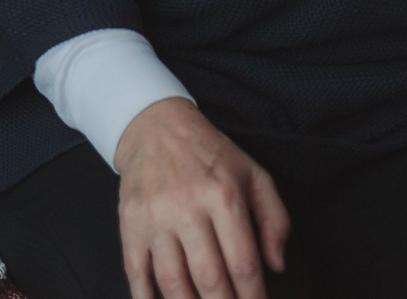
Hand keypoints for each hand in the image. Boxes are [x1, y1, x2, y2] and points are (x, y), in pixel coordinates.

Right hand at [112, 98, 289, 298]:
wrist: (155, 126)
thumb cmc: (210, 155)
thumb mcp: (254, 175)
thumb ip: (275, 220)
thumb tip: (277, 265)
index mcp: (224, 195)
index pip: (243, 263)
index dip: (253, 297)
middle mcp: (187, 206)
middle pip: (209, 278)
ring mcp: (154, 216)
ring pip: (172, 280)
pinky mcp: (129, 222)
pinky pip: (135, 270)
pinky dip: (145, 297)